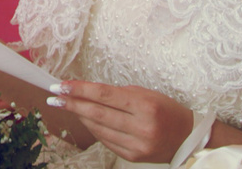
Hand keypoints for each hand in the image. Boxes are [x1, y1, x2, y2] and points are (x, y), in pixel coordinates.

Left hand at [50, 80, 193, 163]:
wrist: (187, 138)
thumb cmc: (166, 110)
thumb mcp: (147, 94)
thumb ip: (119, 94)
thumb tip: (88, 92)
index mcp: (145, 105)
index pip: (104, 95)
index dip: (80, 89)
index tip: (61, 85)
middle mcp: (141, 126)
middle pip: (97, 113)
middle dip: (72, 104)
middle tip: (54, 97)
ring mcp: (137, 144)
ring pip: (99, 129)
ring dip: (80, 116)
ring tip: (67, 106)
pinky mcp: (133, 156)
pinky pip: (106, 141)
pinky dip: (94, 129)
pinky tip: (85, 120)